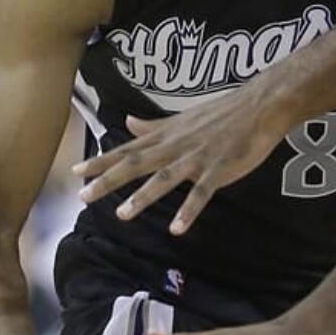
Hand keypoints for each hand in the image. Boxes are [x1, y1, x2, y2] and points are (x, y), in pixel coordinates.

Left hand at [74, 88, 284, 234]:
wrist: (260, 105)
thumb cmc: (222, 113)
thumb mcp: (181, 118)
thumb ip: (153, 126)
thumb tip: (127, 123)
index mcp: (166, 136)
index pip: (126, 150)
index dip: (101, 161)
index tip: (75, 172)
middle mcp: (175, 146)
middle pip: (136, 164)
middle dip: (108, 180)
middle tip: (84, 197)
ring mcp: (196, 158)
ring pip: (164, 178)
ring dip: (142, 197)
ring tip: (122, 215)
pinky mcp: (219, 169)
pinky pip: (201, 193)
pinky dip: (188, 210)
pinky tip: (176, 228)